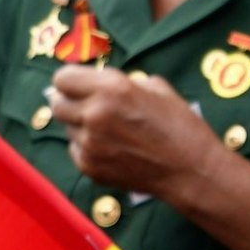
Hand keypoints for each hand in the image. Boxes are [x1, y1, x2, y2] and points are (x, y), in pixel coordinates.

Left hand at [51, 65, 224, 196]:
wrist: (192, 170)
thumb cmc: (181, 126)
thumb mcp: (157, 88)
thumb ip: (123, 82)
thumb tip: (98, 82)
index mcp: (112, 89)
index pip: (62, 78)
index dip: (71, 80)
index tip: (80, 84)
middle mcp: (95, 114)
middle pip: (57, 104)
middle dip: (70, 102)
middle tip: (89, 106)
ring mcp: (90, 144)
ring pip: (68, 128)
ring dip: (82, 125)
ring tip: (111, 131)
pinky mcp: (90, 168)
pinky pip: (76, 150)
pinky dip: (89, 148)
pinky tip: (114, 149)